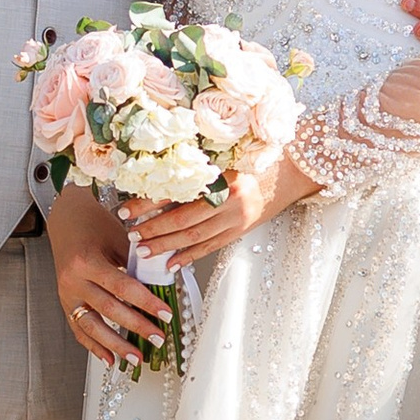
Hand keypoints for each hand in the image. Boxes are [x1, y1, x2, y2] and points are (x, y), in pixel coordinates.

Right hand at [48, 184, 171, 370]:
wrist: (65, 217)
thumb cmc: (93, 223)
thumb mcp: (118, 236)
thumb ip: (138, 262)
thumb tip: (164, 285)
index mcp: (88, 261)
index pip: (122, 287)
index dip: (146, 303)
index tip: (166, 314)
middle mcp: (73, 280)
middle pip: (108, 309)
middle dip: (136, 327)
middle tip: (157, 338)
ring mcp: (66, 293)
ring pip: (92, 326)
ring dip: (115, 345)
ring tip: (136, 358)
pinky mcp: (65, 302)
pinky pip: (79, 329)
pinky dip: (94, 346)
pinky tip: (109, 358)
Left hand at [125, 146, 318, 274]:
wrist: (291, 174)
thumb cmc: (256, 161)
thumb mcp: (227, 157)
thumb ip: (198, 168)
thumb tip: (156, 177)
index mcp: (221, 175)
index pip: (177, 192)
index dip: (149, 202)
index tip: (127, 209)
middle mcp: (229, 198)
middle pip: (183, 219)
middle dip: (154, 229)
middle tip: (132, 235)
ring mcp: (236, 218)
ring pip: (194, 236)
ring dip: (167, 245)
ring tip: (145, 250)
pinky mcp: (241, 231)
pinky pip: (211, 247)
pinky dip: (190, 256)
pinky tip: (172, 263)